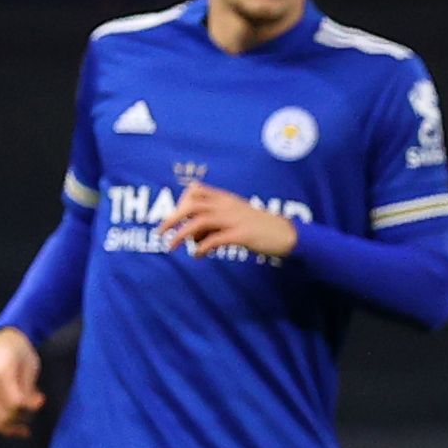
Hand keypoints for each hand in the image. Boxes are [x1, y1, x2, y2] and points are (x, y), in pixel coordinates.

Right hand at [0, 326, 47, 438]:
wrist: (0, 344)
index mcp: (2, 373)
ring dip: (17, 425)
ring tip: (30, 419)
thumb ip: (30, 386)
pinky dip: (8, 430)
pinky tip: (23, 430)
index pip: (15, 400)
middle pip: (8, 414)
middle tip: (37, 405)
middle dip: (26, 415)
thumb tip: (38, 404)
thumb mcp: (30, 364)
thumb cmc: (19, 353)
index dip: (30, 405)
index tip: (42, 400)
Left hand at [166, 182, 298, 261]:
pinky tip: (198, 256)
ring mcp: (235, 219)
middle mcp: (227, 206)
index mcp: (226, 199)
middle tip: (160, 232)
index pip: (195, 191)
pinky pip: (215, 239)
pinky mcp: (242, 234)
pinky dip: (202, 248)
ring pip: (200, 221)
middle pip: (192, 205)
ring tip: (171, 246)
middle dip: (172, 218)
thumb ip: (216, 223)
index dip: (180, 203)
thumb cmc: (261, 228)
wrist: (287, 234)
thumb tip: (194, 239)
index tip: (174, 218)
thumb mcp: (237, 217)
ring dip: (181, 233)